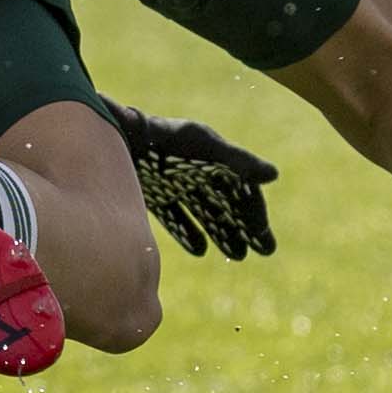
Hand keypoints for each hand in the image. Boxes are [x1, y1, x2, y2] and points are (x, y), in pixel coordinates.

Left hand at [112, 103, 279, 259]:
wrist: (117, 139)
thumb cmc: (164, 138)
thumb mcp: (205, 147)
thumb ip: (238, 161)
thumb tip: (274, 174)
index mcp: (213, 155)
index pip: (243, 188)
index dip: (256, 213)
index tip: (265, 240)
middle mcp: (196, 168)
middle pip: (228, 202)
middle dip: (246, 226)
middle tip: (263, 251)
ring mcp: (174, 181)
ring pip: (206, 211)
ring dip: (223, 232)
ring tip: (239, 254)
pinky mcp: (153, 192)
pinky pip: (177, 215)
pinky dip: (188, 232)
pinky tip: (199, 249)